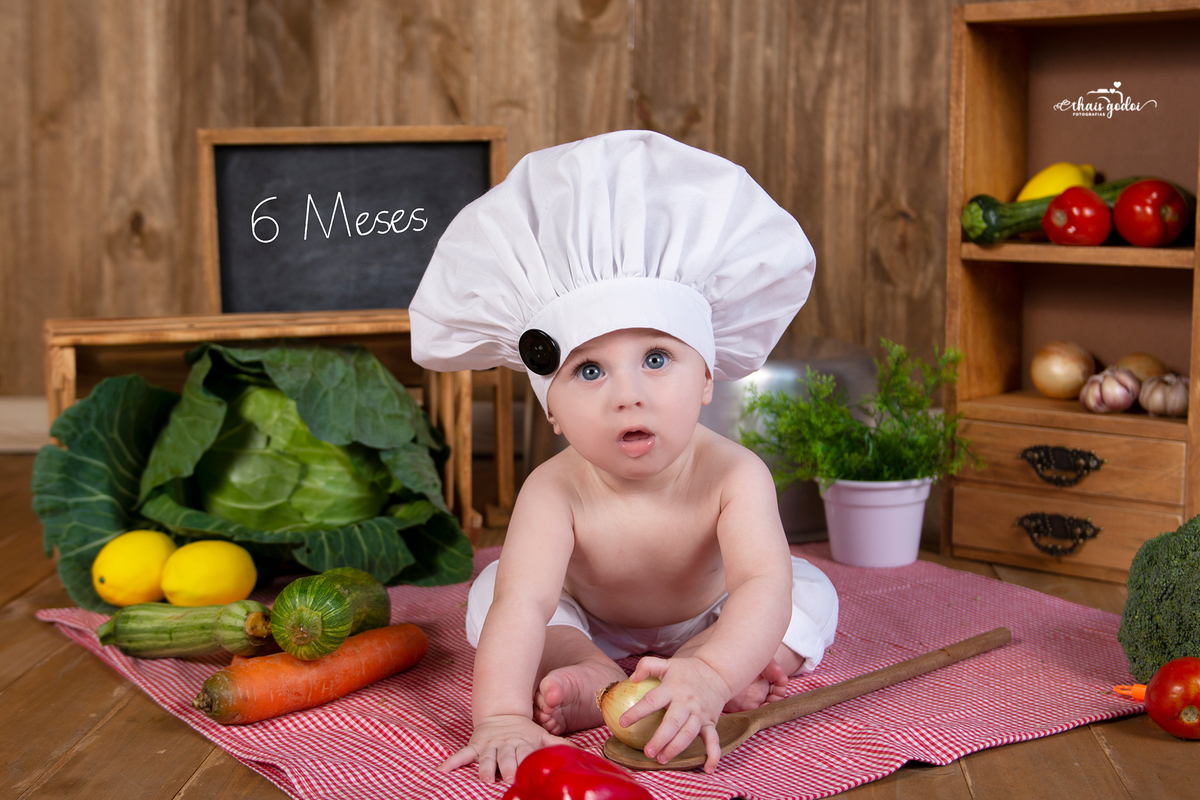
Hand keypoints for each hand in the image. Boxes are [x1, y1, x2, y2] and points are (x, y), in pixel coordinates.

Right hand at [438, 714, 567, 782]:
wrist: (502, 713)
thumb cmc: (525, 731)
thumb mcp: (542, 736)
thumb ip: (559, 746)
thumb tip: (581, 754)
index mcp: (523, 744)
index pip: (525, 755)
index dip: (527, 763)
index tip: (528, 774)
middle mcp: (505, 746)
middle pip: (506, 758)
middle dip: (507, 768)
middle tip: (508, 778)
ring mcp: (489, 746)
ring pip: (486, 758)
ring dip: (484, 767)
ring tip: (484, 777)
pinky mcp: (475, 745)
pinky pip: (462, 754)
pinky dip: (453, 762)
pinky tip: (443, 770)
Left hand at [621, 655, 731, 771]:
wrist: (717, 671)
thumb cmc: (686, 671)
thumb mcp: (667, 663)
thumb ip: (647, 666)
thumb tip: (632, 678)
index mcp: (673, 688)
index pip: (652, 700)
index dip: (637, 712)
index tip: (623, 722)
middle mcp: (686, 702)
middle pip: (672, 723)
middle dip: (660, 739)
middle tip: (647, 752)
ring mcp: (700, 714)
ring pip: (688, 734)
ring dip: (676, 748)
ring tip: (661, 759)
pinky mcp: (711, 722)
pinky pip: (713, 740)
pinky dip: (713, 755)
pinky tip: (708, 769)